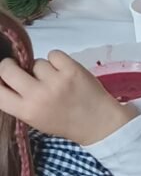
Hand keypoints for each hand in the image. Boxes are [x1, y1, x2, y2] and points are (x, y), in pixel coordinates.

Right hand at [0, 50, 133, 146]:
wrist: (96, 121)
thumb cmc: (63, 121)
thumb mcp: (35, 119)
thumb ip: (20, 102)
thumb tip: (5, 80)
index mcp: (26, 111)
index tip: (1, 77)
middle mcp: (38, 95)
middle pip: (8, 68)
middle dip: (10, 65)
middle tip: (17, 67)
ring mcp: (55, 80)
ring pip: (36, 62)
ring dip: (42, 68)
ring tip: (54, 79)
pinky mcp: (71, 68)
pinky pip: (54, 54)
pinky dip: (57, 60)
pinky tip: (63, 70)